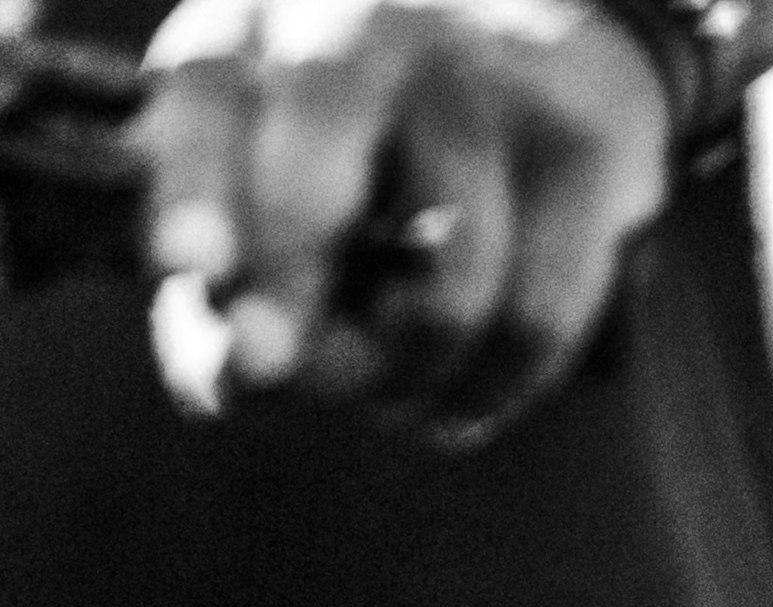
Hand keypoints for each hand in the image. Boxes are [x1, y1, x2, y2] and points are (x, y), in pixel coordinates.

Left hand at [139, 0, 669, 430]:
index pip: (204, 96)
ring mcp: (484, 71)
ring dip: (411, 374)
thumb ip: (228, 296)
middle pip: (322, 138)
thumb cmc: (361, 165)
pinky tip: (458, 402)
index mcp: (254, 30)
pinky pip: (537, 312)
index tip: (190, 268)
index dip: (190, 184)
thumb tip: (242, 374)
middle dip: (294, 273)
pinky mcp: (581, 144)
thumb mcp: (264, 207)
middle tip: (276, 368)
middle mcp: (365, 18)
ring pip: (447, 277)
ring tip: (392, 398)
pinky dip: (492, 384)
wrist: (543, 73)